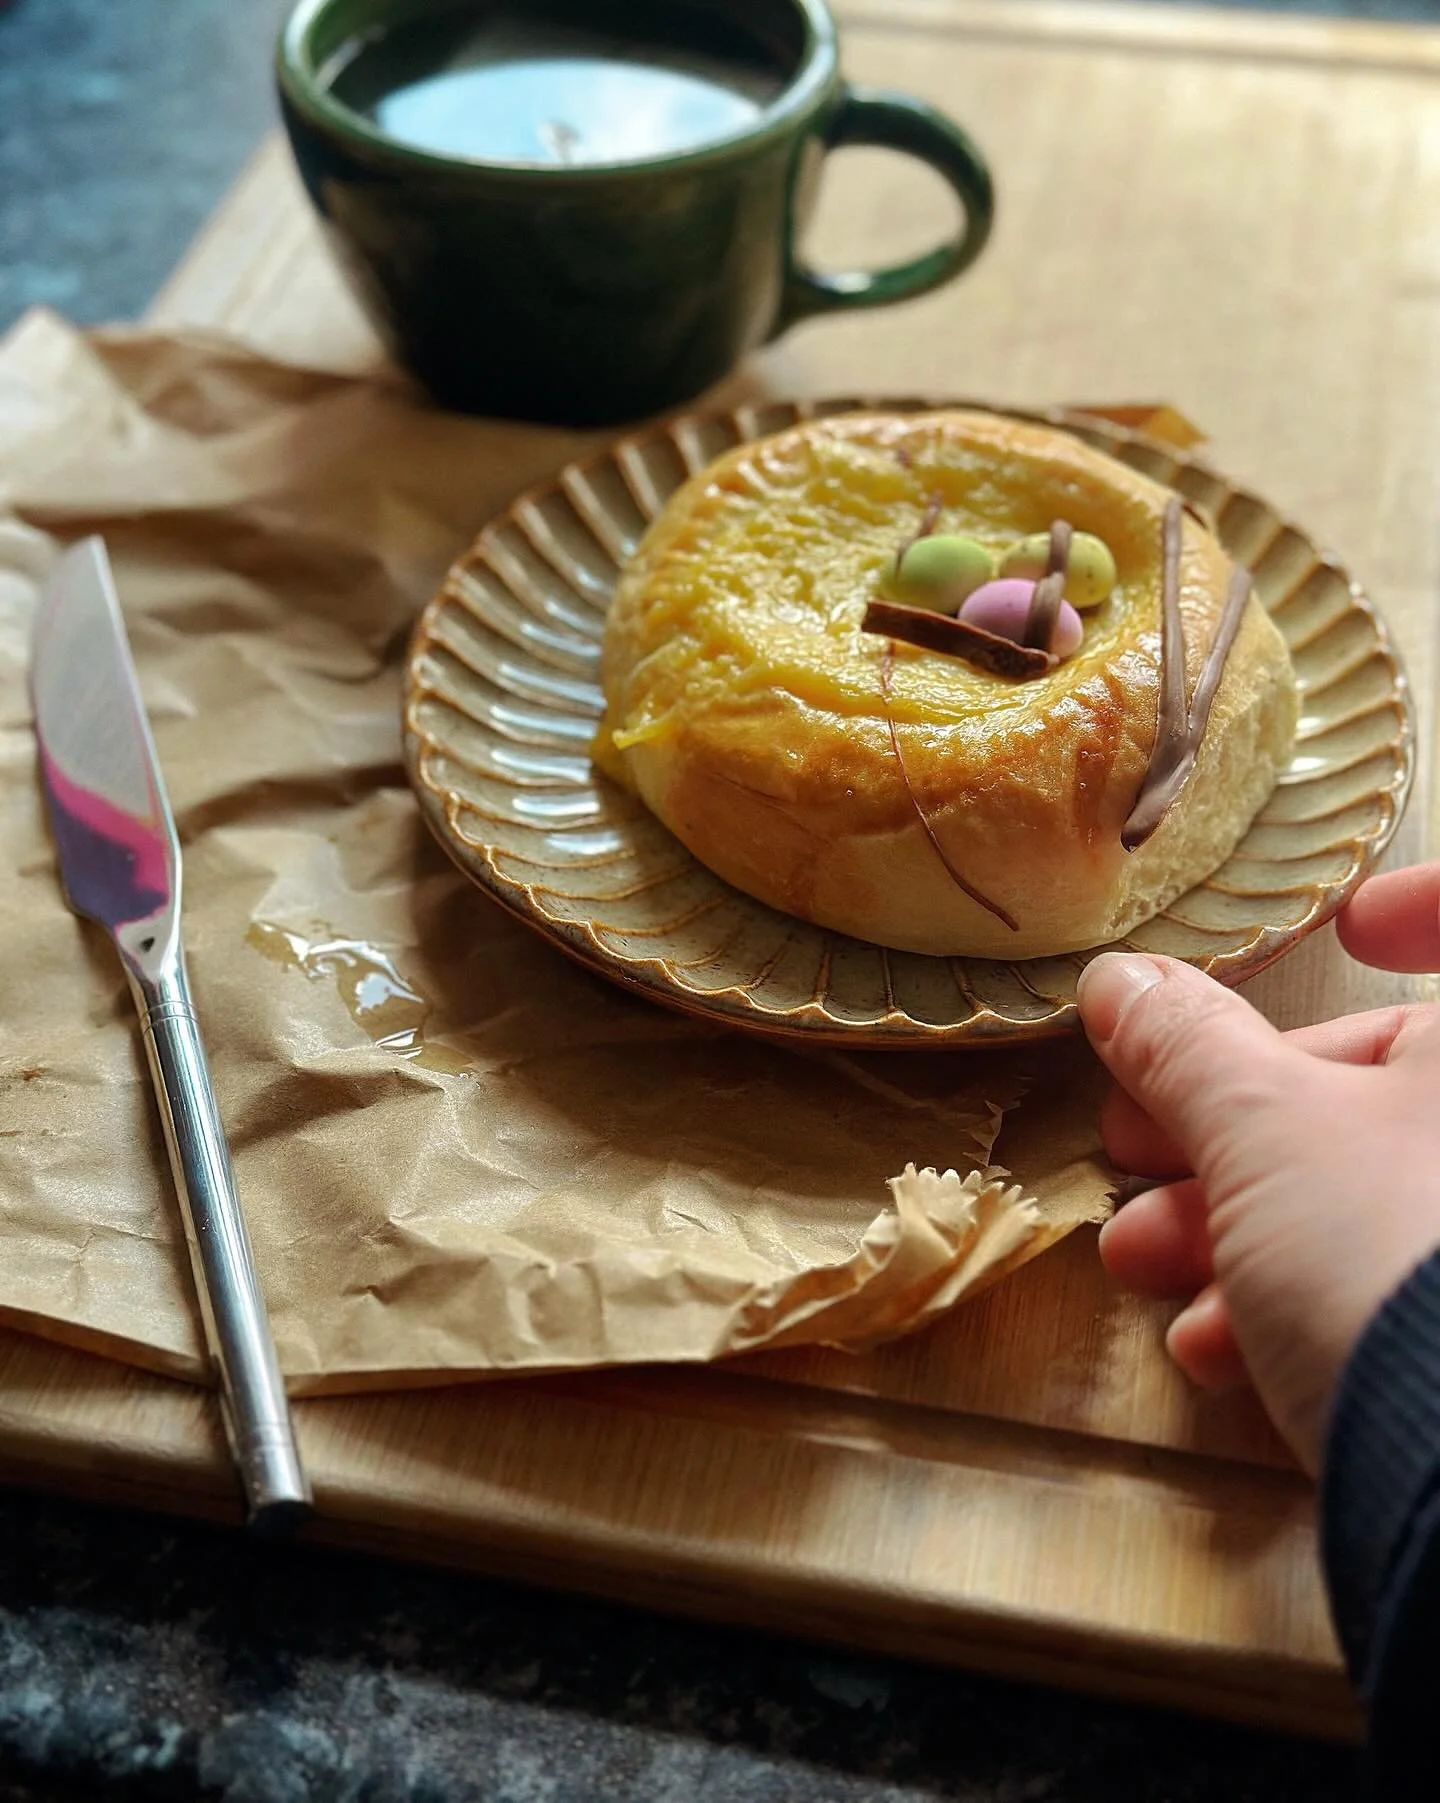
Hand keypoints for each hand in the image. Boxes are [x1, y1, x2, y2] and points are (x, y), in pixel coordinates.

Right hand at [1077, 862, 1439, 1470]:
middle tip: (1134, 1139)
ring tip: (1141, 1259)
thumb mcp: (1260, 1131)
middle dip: (1239, 1119)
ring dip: (1240, 1222)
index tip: (1350, 929)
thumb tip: (1122, 981)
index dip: (1424, 908)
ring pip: (1380, 1199)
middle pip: (1394, 1088)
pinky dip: (1307, 1307)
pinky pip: (1402, 1291)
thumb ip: (1187, 1046)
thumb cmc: (1390, 1250)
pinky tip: (1220, 1348)